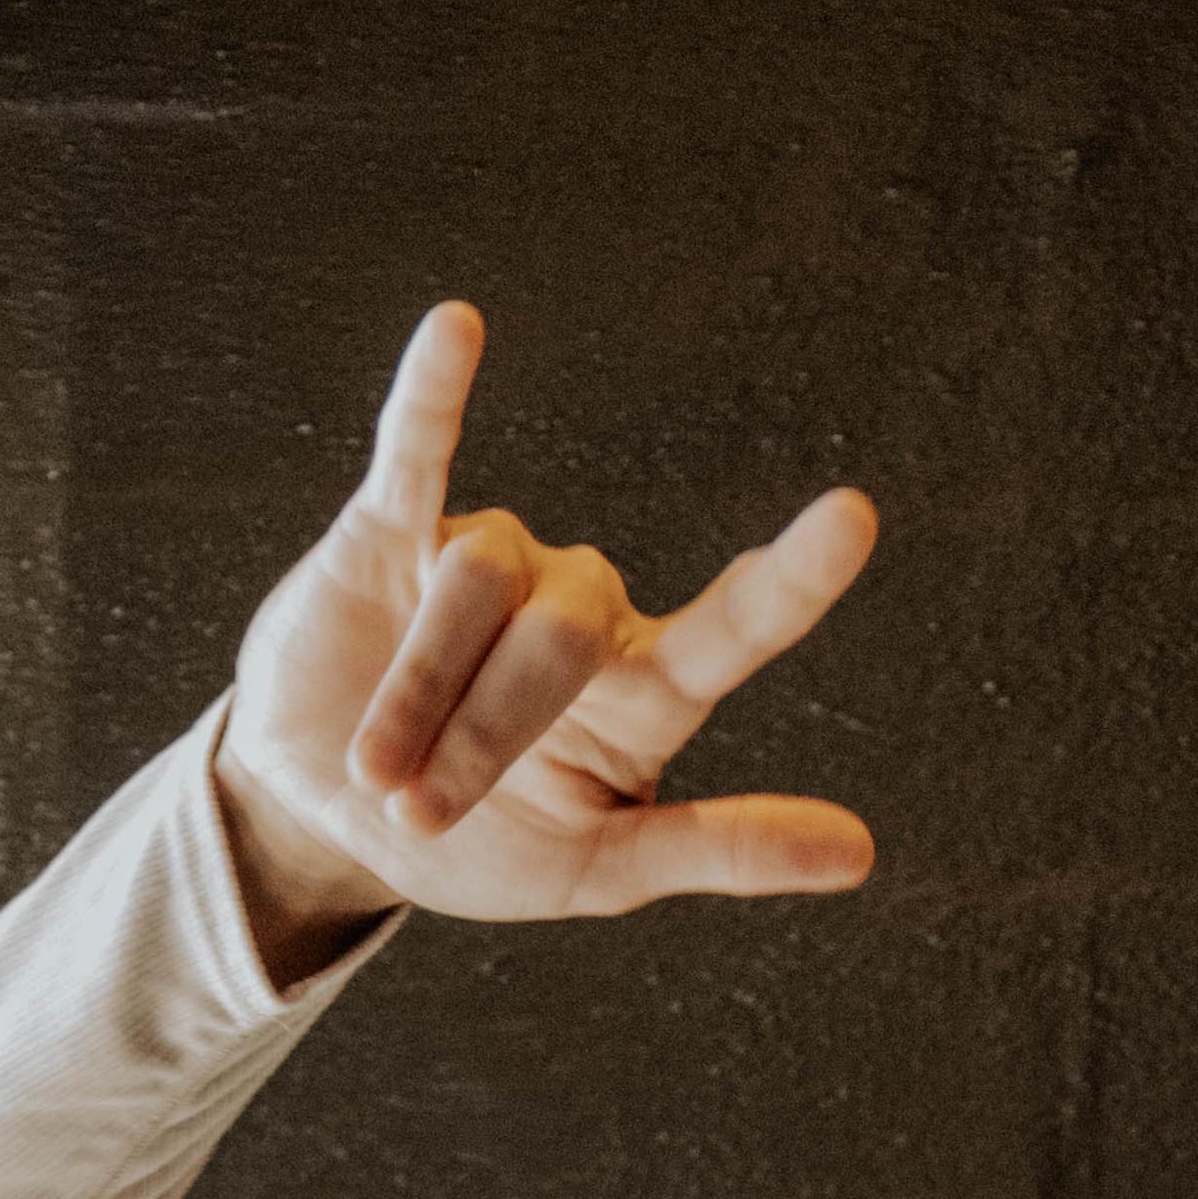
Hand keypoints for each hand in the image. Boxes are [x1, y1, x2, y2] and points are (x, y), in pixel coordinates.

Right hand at [212, 298, 878, 974]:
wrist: (335, 822)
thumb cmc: (483, 844)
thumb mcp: (603, 869)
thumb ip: (719, 850)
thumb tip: (862, 854)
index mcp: (644, 692)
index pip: (735, 630)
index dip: (792, 580)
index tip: (853, 518)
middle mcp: (580, 610)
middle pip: (561, 638)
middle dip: (483, 737)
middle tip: (421, 815)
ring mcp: (489, 557)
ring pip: (476, 584)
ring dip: (419, 691)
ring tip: (376, 773)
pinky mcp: (392, 526)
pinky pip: (417, 448)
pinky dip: (434, 394)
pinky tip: (459, 329)